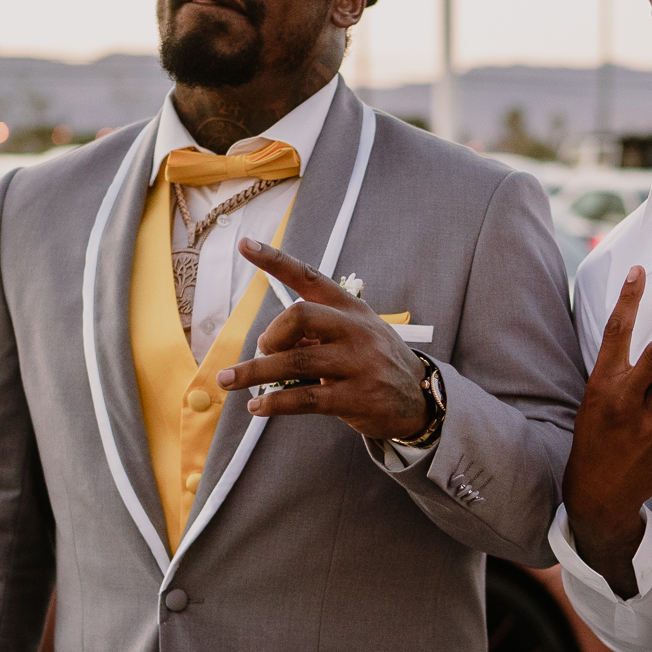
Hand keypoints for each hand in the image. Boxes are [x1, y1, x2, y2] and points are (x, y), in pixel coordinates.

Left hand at [216, 238, 431, 441]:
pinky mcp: (356, 398)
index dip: (276, 261)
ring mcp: (358, 364)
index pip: (310, 277)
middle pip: (300, 316)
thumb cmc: (376, 361)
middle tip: (263, 350)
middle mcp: (356, 330)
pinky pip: (305, 399)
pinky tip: (257, 406)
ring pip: (295, 362)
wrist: (421, 398)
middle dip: (270, 334)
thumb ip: (316, 331)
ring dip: (254, 372)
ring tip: (230, 380)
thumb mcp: (355, 334)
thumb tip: (269, 340)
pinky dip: (274, 402)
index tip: (246, 244)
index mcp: (351, 308)